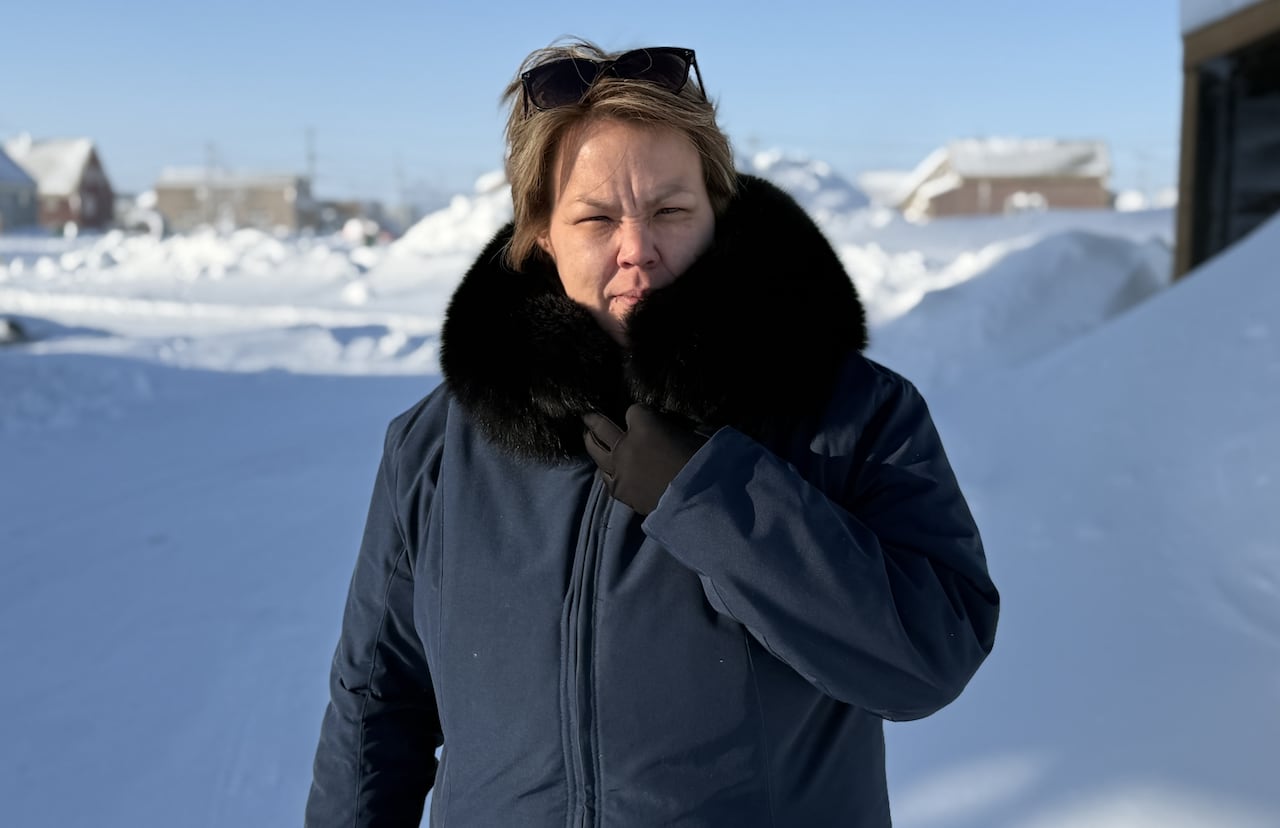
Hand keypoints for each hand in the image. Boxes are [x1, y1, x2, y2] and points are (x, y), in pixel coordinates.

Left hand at [582, 404, 708, 514]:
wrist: (698, 502)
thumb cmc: (703, 464)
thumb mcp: (692, 436)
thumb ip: (674, 430)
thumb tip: (671, 431)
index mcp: (645, 425)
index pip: (633, 411)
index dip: (640, 413)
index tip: (643, 415)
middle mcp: (625, 445)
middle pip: (601, 427)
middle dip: (593, 420)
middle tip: (587, 417)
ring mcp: (619, 469)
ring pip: (596, 452)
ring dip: (592, 443)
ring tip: (589, 438)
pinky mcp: (620, 491)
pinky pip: (607, 478)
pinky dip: (606, 471)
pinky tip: (607, 470)